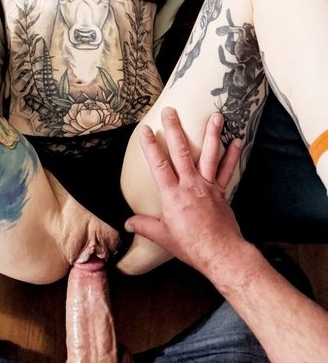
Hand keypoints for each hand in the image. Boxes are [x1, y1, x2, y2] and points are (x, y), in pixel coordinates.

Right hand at [124, 108, 243, 276]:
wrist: (221, 254)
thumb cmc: (191, 246)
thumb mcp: (163, 236)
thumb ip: (144, 226)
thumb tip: (127, 223)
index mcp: (172, 194)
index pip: (158, 164)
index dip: (151, 145)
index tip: (146, 129)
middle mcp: (190, 185)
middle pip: (181, 151)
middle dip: (175, 129)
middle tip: (171, 110)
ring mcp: (208, 185)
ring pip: (210, 154)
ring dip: (213, 133)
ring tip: (216, 115)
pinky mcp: (221, 191)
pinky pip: (227, 170)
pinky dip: (233, 155)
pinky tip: (237, 140)